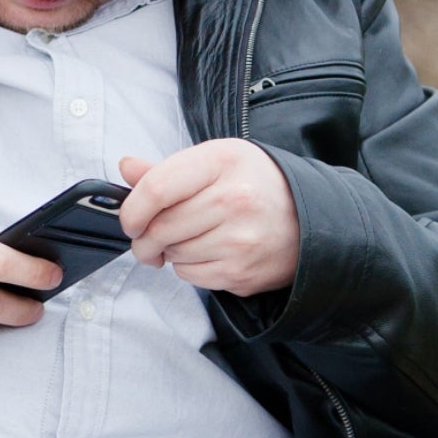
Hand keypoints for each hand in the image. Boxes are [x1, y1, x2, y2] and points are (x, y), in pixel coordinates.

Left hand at [117, 141, 299, 295]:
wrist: (310, 218)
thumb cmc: (255, 185)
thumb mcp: (215, 161)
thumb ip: (166, 169)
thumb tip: (126, 169)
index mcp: (221, 163)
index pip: (156, 189)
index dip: (132, 209)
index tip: (130, 219)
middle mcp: (233, 200)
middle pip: (160, 227)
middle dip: (143, 238)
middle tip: (147, 236)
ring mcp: (240, 240)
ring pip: (173, 254)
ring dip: (168, 251)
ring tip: (188, 238)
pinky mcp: (242, 272)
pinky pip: (190, 275)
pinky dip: (187, 267)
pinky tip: (205, 252)